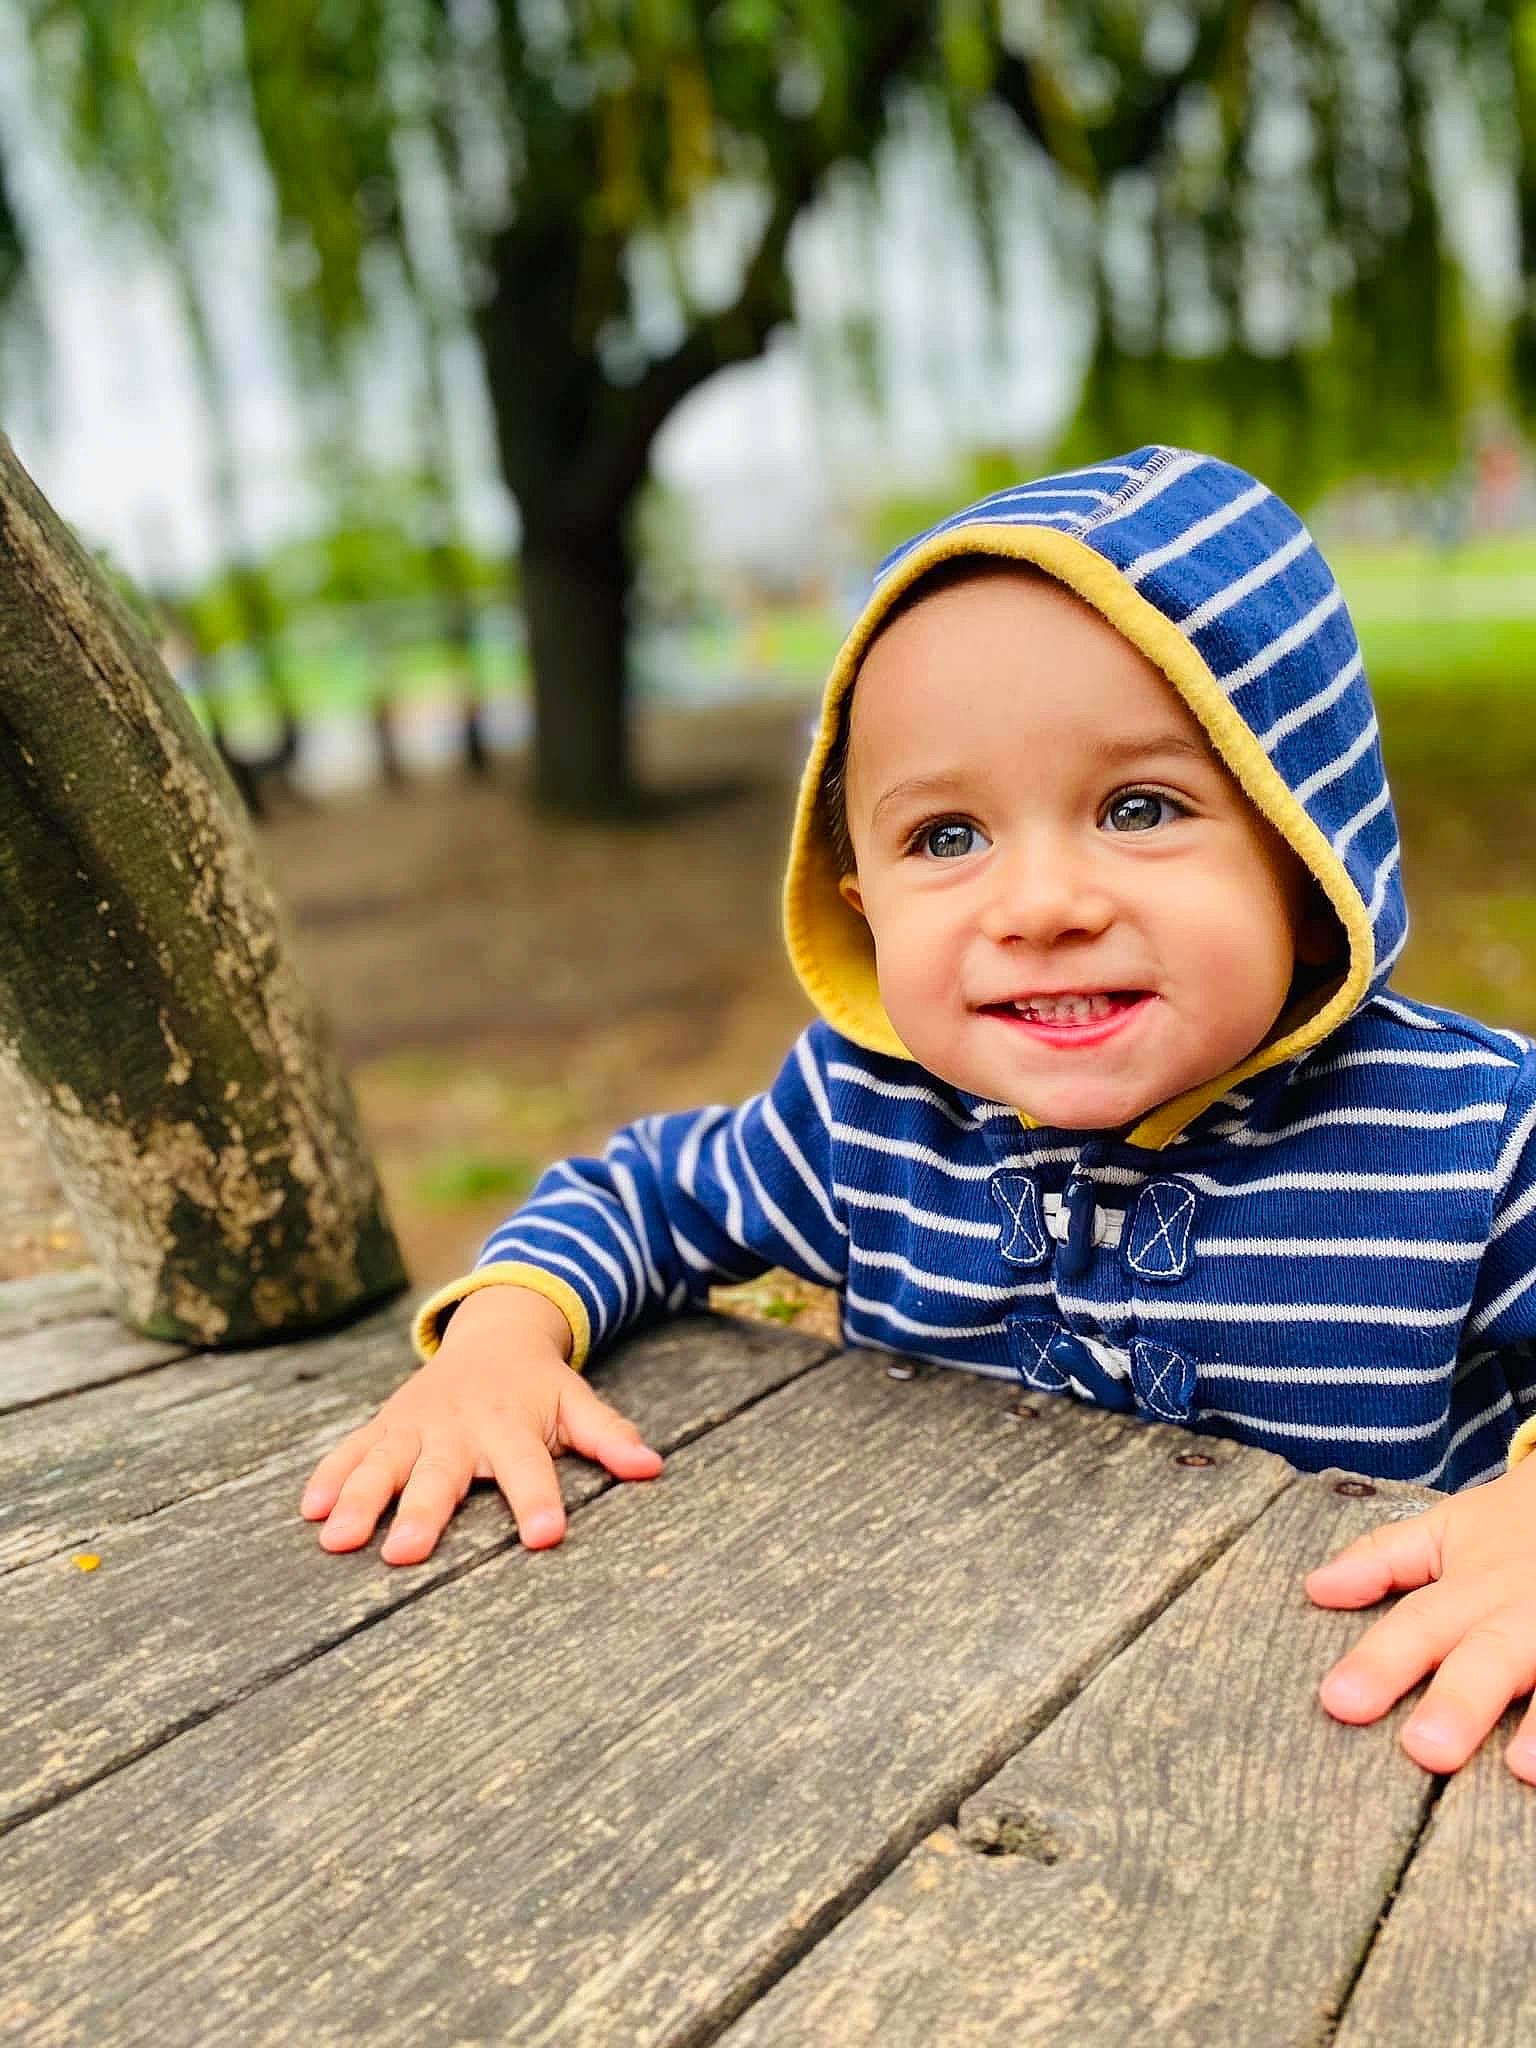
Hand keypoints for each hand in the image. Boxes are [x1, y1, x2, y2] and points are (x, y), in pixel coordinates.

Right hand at [299, 1285, 662, 1562]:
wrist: (492, 1335)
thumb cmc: (538, 1386)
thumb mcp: (578, 1402)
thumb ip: (609, 1435)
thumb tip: (652, 1466)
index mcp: (512, 1426)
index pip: (529, 1468)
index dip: (538, 1501)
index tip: (544, 1537)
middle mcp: (460, 1428)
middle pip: (442, 1475)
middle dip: (422, 1513)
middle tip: (403, 1555)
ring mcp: (416, 1427)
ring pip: (385, 1464)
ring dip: (360, 1500)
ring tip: (338, 1540)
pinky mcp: (386, 1426)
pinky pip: (352, 1451)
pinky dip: (330, 1478)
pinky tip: (310, 1512)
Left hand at [1306, 1460, 1535, 1780]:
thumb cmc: (1515, 1527)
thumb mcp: (1448, 1529)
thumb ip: (1382, 1559)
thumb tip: (1314, 1588)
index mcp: (1475, 1587)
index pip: (1418, 1625)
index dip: (1380, 1662)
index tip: (1338, 1702)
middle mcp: (1523, 1614)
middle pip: (1489, 1657)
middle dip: (1459, 1702)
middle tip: (1425, 1749)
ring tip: (1521, 1768)